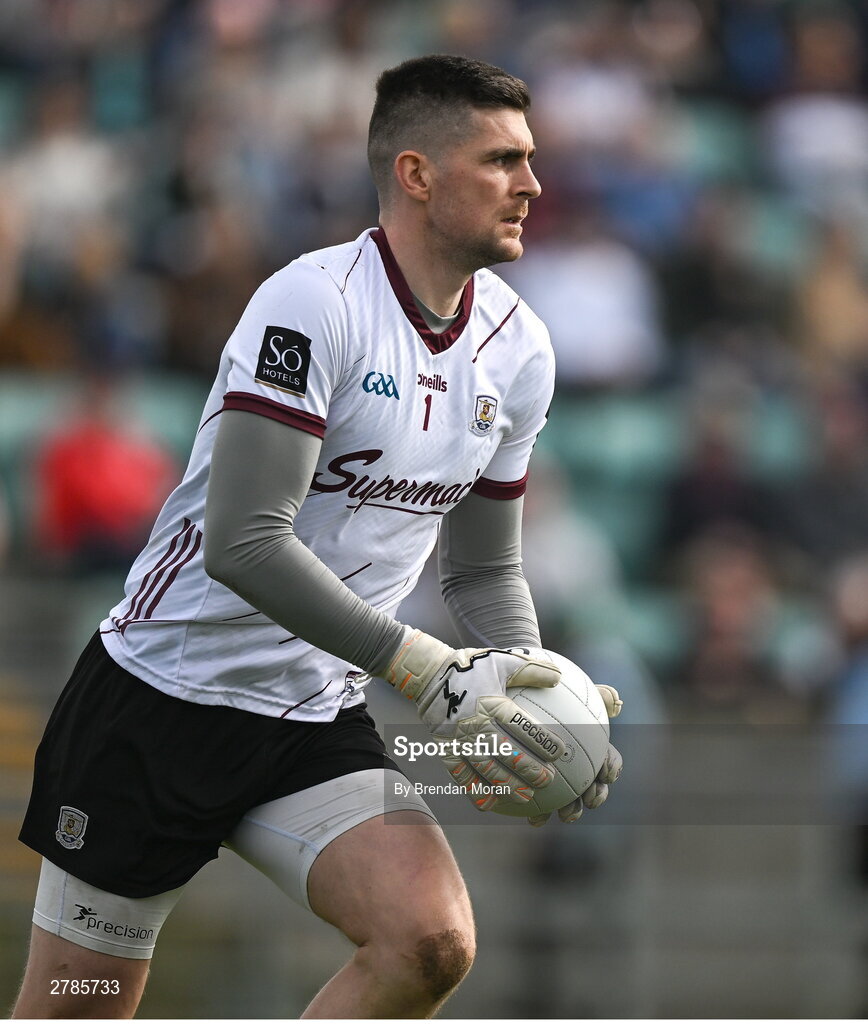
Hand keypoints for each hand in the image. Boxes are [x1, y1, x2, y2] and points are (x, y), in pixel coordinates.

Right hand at [384, 629, 563, 808]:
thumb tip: (558, 678)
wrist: (429, 675)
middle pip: (506, 752)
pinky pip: (461, 775)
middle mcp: (475, 724)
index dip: (541, 741)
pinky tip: (490, 803)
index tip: (559, 753)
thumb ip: (530, 669)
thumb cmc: (471, 666)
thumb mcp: (501, 660)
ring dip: (507, 785)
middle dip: (529, 769)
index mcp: (491, 702)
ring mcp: (459, 740)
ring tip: (526, 796)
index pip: (521, 726)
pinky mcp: (446, 750)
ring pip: (486, 768)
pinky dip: (475, 791)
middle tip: (548, 780)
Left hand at [527, 683, 623, 826]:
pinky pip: (537, 805)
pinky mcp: (531, 787)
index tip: (606, 773)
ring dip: (570, 811)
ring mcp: (555, 779)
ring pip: (568, 800)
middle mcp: (576, 766)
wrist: (514, 702)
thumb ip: (589, 694)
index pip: (608, 758)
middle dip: (596, 797)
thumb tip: (615, 700)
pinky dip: (537, 812)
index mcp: (589, 745)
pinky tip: (529, 815)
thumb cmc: (543, 694)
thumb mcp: (566, 689)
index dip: (611, 768)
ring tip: (564, 814)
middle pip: (593, 785)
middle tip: (590, 800)